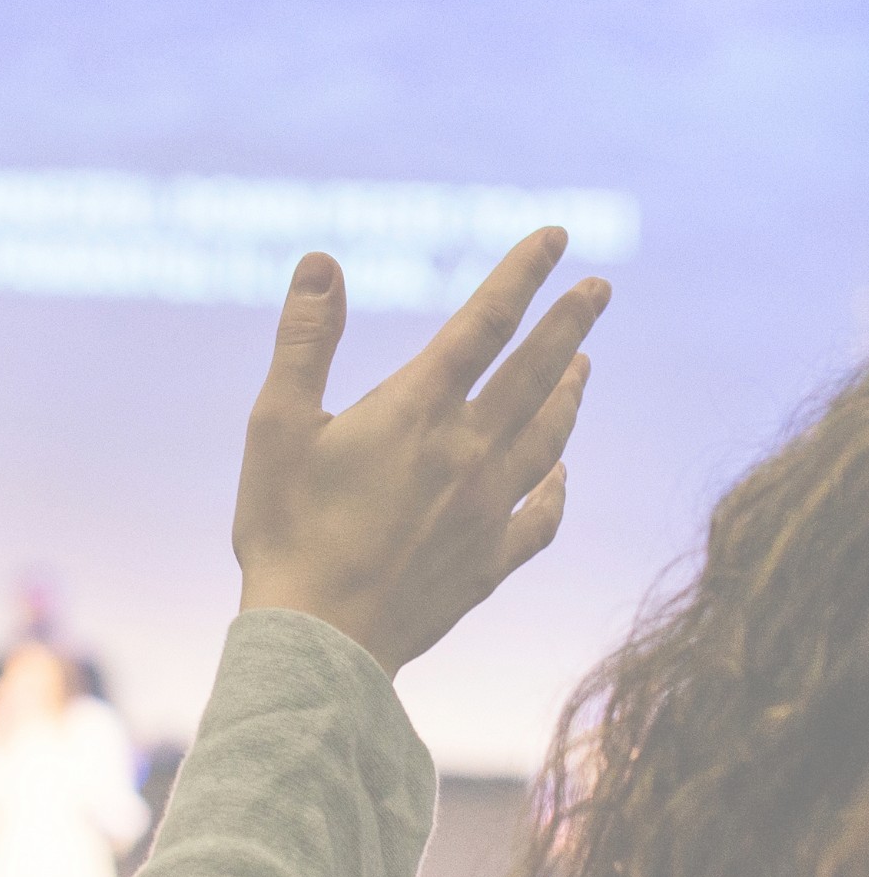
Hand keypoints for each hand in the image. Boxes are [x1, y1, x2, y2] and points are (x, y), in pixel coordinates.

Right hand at [232, 228, 609, 675]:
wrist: (319, 640)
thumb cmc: (285, 529)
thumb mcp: (275, 426)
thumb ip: (304, 340)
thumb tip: (321, 261)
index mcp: (417, 411)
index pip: (485, 323)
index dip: (522, 274)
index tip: (556, 236)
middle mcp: (468, 452)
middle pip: (536, 373)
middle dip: (571, 325)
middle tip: (600, 289)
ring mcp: (487, 509)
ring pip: (549, 437)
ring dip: (570, 395)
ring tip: (586, 367)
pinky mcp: (489, 561)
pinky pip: (542, 517)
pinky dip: (559, 489)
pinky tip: (564, 475)